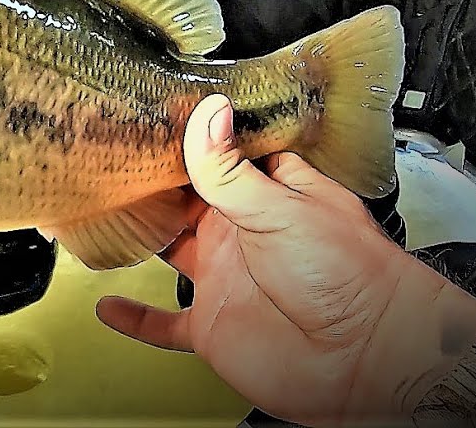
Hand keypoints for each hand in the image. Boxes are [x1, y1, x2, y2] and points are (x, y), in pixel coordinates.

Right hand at [97, 94, 475, 425]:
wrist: (368, 359)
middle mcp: (242, 234)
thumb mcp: (282, 208)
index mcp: (266, 196)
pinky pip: (163, 324)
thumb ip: (231, 170)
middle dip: (155, 182)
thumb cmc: (352, 278)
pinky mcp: (213, 326)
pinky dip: (136, 319)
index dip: (190, 139)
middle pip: (187, 200)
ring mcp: (226, 280)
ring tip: (107, 213)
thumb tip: (206, 116)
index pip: (222, 156)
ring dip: (143, 237)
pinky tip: (111, 307)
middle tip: (114, 156)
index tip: (151, 117)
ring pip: (171, 252)